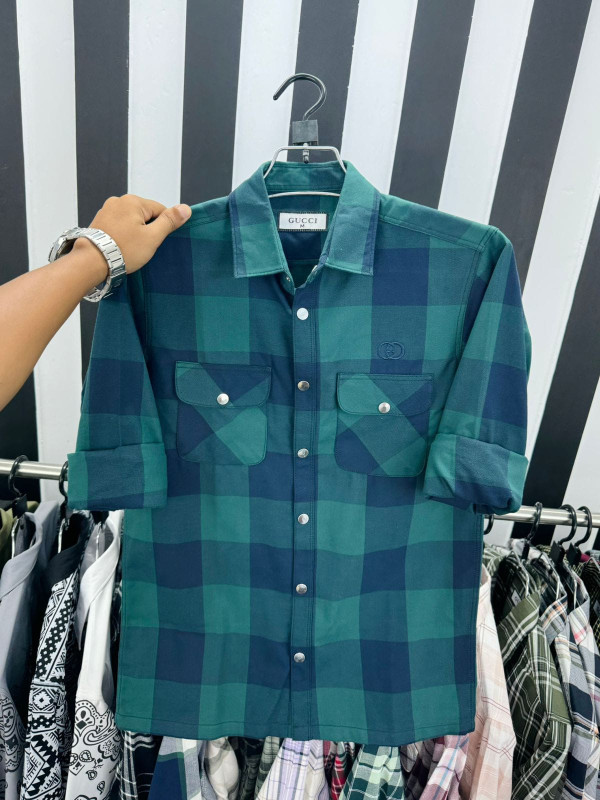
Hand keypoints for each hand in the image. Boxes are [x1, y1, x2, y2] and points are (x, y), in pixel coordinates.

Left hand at [72, 194, 191, 275]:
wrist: (92, 261)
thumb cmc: (124, 250)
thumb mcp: (152, 237)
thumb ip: (169, 221)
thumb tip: (185, 208)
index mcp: (133, 201)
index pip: (159, 209)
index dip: (163, 226)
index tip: (158, 241)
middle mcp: (118, 200)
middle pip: (144, 214)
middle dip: (147, 229)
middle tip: (144, 247)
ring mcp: (106, 210)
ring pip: (131, 219)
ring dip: (135, 231)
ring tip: (131, 248)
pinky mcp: (99, 221)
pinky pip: (118, 224)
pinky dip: (123, 233)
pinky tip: (121, 246)